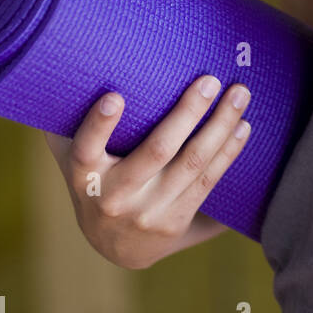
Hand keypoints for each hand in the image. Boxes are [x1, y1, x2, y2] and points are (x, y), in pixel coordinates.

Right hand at [44, 75, 250, 268]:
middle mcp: (115, 196)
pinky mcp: (175, 221)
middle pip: (156, 151)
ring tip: (239, 96)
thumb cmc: (95, 180)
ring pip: (191, 165)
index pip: (84, 149)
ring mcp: (148, 212)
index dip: (98, 125)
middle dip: (187, 114)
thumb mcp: (72, 157)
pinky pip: (207, 182)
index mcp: (84, 175)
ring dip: (220, 127)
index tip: (114, 97)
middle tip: (209, 80)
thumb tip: (71, 65)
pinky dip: (228, 152)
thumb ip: (69, 122)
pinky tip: (243, 127)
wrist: (113, 247)